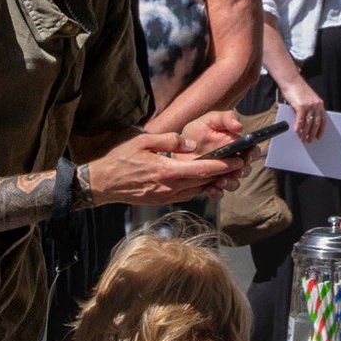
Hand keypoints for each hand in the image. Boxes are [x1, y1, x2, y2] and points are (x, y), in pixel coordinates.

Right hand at [88, 131, 242, 205]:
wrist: (99, 184)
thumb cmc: (119, 158)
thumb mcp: (143, 140)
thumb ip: (169, 140)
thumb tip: (192, 144)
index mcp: (166, 172)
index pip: (202, 170)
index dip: (222, 165)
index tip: (238, 159)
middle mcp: (168, 188)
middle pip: (204, 182)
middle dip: (224, 173)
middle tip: (241, 164)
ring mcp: (164, 197)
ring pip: (197, 190)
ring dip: (214, 182)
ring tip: (228, 172)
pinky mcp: (160, 201)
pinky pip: (186, 195)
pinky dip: (199, 188)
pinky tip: (205, 180)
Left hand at [179, 110, 252, 197]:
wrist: (177, 147)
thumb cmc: (198, 131)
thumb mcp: (211, 119)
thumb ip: (227, 118)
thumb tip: (240, 127)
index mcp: (237, 145)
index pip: (253, 151)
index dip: (252, 154)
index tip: (247, 155)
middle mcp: (232, 161)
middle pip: (246, 170)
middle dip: (241, 171)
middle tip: (235, 170)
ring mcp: (222, 174)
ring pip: (234, 183)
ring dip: (230, 183)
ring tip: (220, 181)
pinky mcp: (211, 185)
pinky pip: (219, 193)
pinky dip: (216, 192)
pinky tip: (209, 188)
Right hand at [282, 78, 325, 141]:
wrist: (291, 80)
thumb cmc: (297, 88)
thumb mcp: (307, 99)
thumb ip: (309, 109)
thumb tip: (305, 121)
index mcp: (319, 103)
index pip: (323, 119)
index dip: (321, 129)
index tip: (318, 136)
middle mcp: (316, 104)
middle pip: (316, 123)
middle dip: (312, 133)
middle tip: (309, 140)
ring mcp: (309, 105)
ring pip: (308, 123)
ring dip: (305, 132)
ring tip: (302, 138)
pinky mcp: (301, 106)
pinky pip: (300, 119)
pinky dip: (298, 126)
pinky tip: (296, 131)